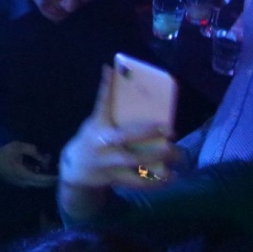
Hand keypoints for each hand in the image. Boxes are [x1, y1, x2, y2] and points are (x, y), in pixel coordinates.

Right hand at [0, 141, 56, 187]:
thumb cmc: (4, 153)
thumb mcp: (18, 147)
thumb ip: (32, 150)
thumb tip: (44, 156)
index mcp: (25, 175)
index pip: (44, 180)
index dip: (54, 177)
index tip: (63, 173)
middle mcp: (26, 183)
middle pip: (43, 183)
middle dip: (52, 176)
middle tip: (59, 167)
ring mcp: (23, 184)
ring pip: (39, 182)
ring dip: (45, 174)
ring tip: (48, 162)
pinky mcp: (21, 182)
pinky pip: (34, 180)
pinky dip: (39, 174)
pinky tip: (40, 164)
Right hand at [59, 65, 178, 189]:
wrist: (76, 169)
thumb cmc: (91, 139)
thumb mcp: (95, 123)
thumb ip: (110, 111)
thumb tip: (123, 83)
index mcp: (98, 126)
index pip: (101, 103)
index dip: (105, 86)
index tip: (110, 69)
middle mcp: (104, 144)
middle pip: (127, 137)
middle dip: (149, 132)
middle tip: (170, 129)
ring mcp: (110, 163)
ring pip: (137, 162)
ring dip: (159, 158)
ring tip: (177, 154)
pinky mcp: (117, 178)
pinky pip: (140, 182)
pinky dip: (158, 182)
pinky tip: (172, 176)